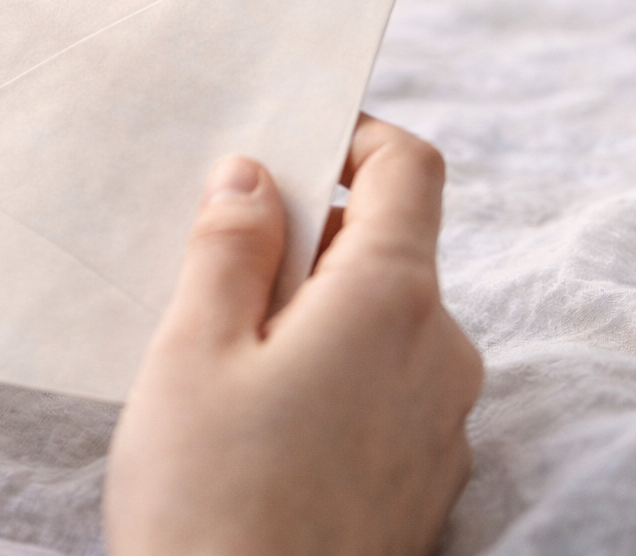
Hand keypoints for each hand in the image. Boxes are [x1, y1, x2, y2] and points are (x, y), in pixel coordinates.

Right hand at [104, 115, 480, 555]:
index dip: (353, 136)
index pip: (410, 168)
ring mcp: (442, 426)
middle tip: (217, 265)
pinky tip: (260, 420)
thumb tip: (253, 176)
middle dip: (311, 236)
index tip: (288, 145)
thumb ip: (230, 245)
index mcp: (392, 300)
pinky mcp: (425, 483)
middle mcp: (440, 355)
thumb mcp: (193, 348)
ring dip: (317, 310)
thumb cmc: (207, 498)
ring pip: (386, 322)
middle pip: (391, 246)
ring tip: (225, 356)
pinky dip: (336, 372)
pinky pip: (388, 389)